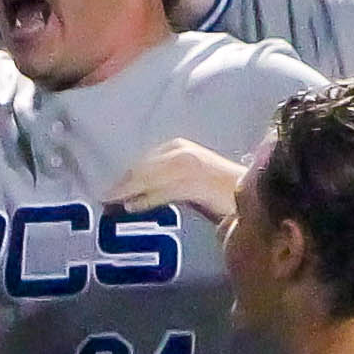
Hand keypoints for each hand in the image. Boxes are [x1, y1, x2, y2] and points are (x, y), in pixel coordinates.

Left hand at [109, 137, 248, 224]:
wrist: (251, 194)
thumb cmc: (215, 191)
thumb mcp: (181, 181)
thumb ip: (156, 185)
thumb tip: (125, 197)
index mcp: (177, 146)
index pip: (141, 163)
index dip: (124, 178)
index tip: (107, 192)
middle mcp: (182, 151)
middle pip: (142, 169)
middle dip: (121, 185)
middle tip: (102, 200)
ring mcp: (191, 165)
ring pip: (149, 179)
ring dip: (127, 192)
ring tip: (110, 205)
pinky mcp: (197, 182)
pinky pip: (164, 191)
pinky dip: (147, 199)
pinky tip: (131, 207)